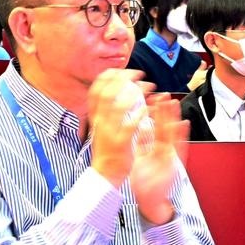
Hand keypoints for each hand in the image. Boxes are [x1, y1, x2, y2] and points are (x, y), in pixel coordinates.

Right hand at [88, 69, 151, 185]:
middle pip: (106, 93)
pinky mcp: (121, 143)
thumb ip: (105, 111)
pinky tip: (149, 108)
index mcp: (96, 117)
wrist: (105, 174)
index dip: (107, 77)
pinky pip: (130, 125)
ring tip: (148, 87)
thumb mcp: (101, 127)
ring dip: (135, 93)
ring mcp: (110, 132)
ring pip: (118, 106)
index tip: (120, 70)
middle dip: (123, 79)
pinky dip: (140, 114)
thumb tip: (112, 94)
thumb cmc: (107, 150)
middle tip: (139, 74)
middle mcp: (100, 122)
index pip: (96, 90)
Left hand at [130, 92, 188, 222]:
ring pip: (172, 133)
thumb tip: (141, 129)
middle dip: (164, 111)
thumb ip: (142, 145)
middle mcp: (164, 150)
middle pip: (164, 127)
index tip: (152, 100)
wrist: (151, 201)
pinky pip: (179, 147)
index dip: (154, 115)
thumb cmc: (146, 183)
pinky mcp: (174, 163)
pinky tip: (184, 124)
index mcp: (155, 149)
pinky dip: (182, 136)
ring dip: (173, 118)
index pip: (155, 128)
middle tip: (163, 95)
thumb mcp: (140, 159)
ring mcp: (170, 156)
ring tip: (173, 102)